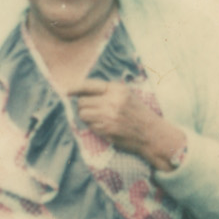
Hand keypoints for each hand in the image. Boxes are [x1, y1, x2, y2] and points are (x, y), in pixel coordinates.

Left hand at [67, 80, 183, 167]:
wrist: (151, 134)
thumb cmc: (138, 114)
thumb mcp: (126, 95)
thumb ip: (107, 92)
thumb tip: (81, 92)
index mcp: (117, 89)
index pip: (89, 85)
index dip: (75, 88)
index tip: (67, 91)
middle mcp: (112, 100)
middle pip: (82, 101)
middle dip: (84, 105)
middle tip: (93, 110)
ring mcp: (108, 115)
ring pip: (83, 113)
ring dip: (86, 116)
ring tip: (98, 118)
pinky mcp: (106, 129)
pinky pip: (89, 125)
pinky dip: (92, 126)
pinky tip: (103, 126)